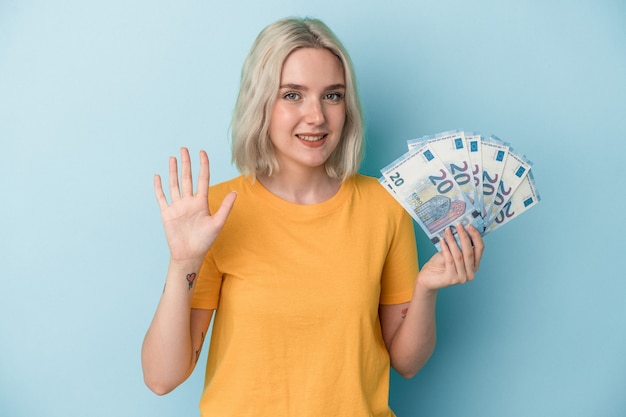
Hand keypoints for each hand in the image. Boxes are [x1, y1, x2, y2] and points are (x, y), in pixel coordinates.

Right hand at [154, 148, 235, 262]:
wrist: (189, 254)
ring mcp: (177, 206)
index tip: (202, 152)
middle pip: (187, 178)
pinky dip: (159, 187)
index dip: (203, 165)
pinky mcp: (167, 213)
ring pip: (174, 184)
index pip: (202, 179)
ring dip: (173, 171)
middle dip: (186, 163)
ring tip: (173, 158)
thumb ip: (225, 207)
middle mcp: (189, 202)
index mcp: (201, 202)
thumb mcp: (217, 223)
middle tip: (184, 149)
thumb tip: (235, 192)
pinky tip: (158, 176)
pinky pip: (162, 197)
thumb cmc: (205, 241)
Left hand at [417, 224, 484, 290]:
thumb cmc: (441, 263)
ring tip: (447, 231)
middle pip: (469, 252)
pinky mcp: (451, 279)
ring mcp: (462, 278)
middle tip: (458, 225)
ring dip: (453, 241)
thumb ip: (458, 245)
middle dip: (464, 236)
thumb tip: (460, 229)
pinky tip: (442, 240)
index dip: (476, 237)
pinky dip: (445, 249)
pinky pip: (449, 260)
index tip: (469, 226)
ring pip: (459, 256)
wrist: (428, 277)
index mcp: (474, 266)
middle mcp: (470, 273)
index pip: (480, 249)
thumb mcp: (451, 252)